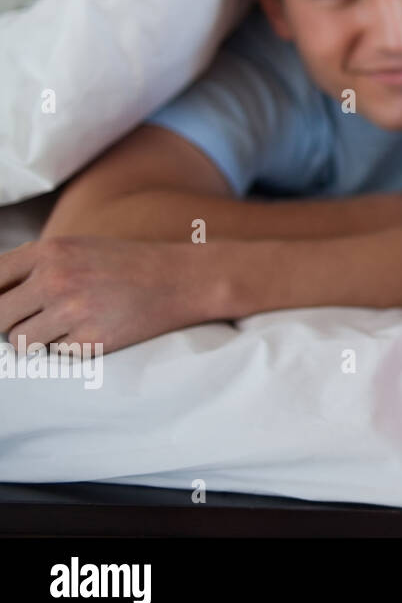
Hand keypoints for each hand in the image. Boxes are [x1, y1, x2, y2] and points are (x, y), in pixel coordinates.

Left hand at [0, 236, 216, 355]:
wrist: (183, 279)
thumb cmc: (126, 264)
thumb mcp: (77, 248)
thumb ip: (33, 266)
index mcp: (50, 251)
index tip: (6, 307)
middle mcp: (57, 279)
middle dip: (9, 323)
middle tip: (34, 319)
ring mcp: (74, 311)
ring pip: (21, 341)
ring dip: (36, 340)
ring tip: (64, 326)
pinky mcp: (92, 341)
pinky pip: (55, 354)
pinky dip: (67, 348)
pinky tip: (91, 331)